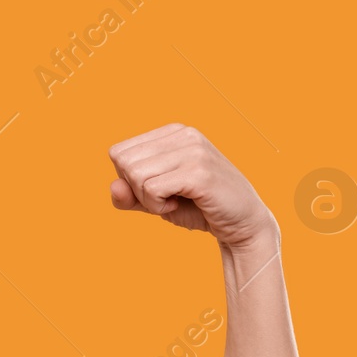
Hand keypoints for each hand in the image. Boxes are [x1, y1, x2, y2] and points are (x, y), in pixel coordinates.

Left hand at [107, 123, 275, 247]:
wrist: (241, 224)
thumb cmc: (197, 209)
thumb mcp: (154, 201)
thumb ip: (129, 196)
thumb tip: (114, 186)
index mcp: (173, 132)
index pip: (119, 152)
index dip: (128, 180)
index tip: (157, 189)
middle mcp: (184, 133)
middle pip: (124, 162)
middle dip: (136, 190)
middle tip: (165, 198)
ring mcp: (194, 150)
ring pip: (136, 175)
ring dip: (148, 200)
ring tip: (174, 201)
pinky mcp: (199, 171)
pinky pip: (152, 189)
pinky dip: (158, 206)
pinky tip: (180, 205)